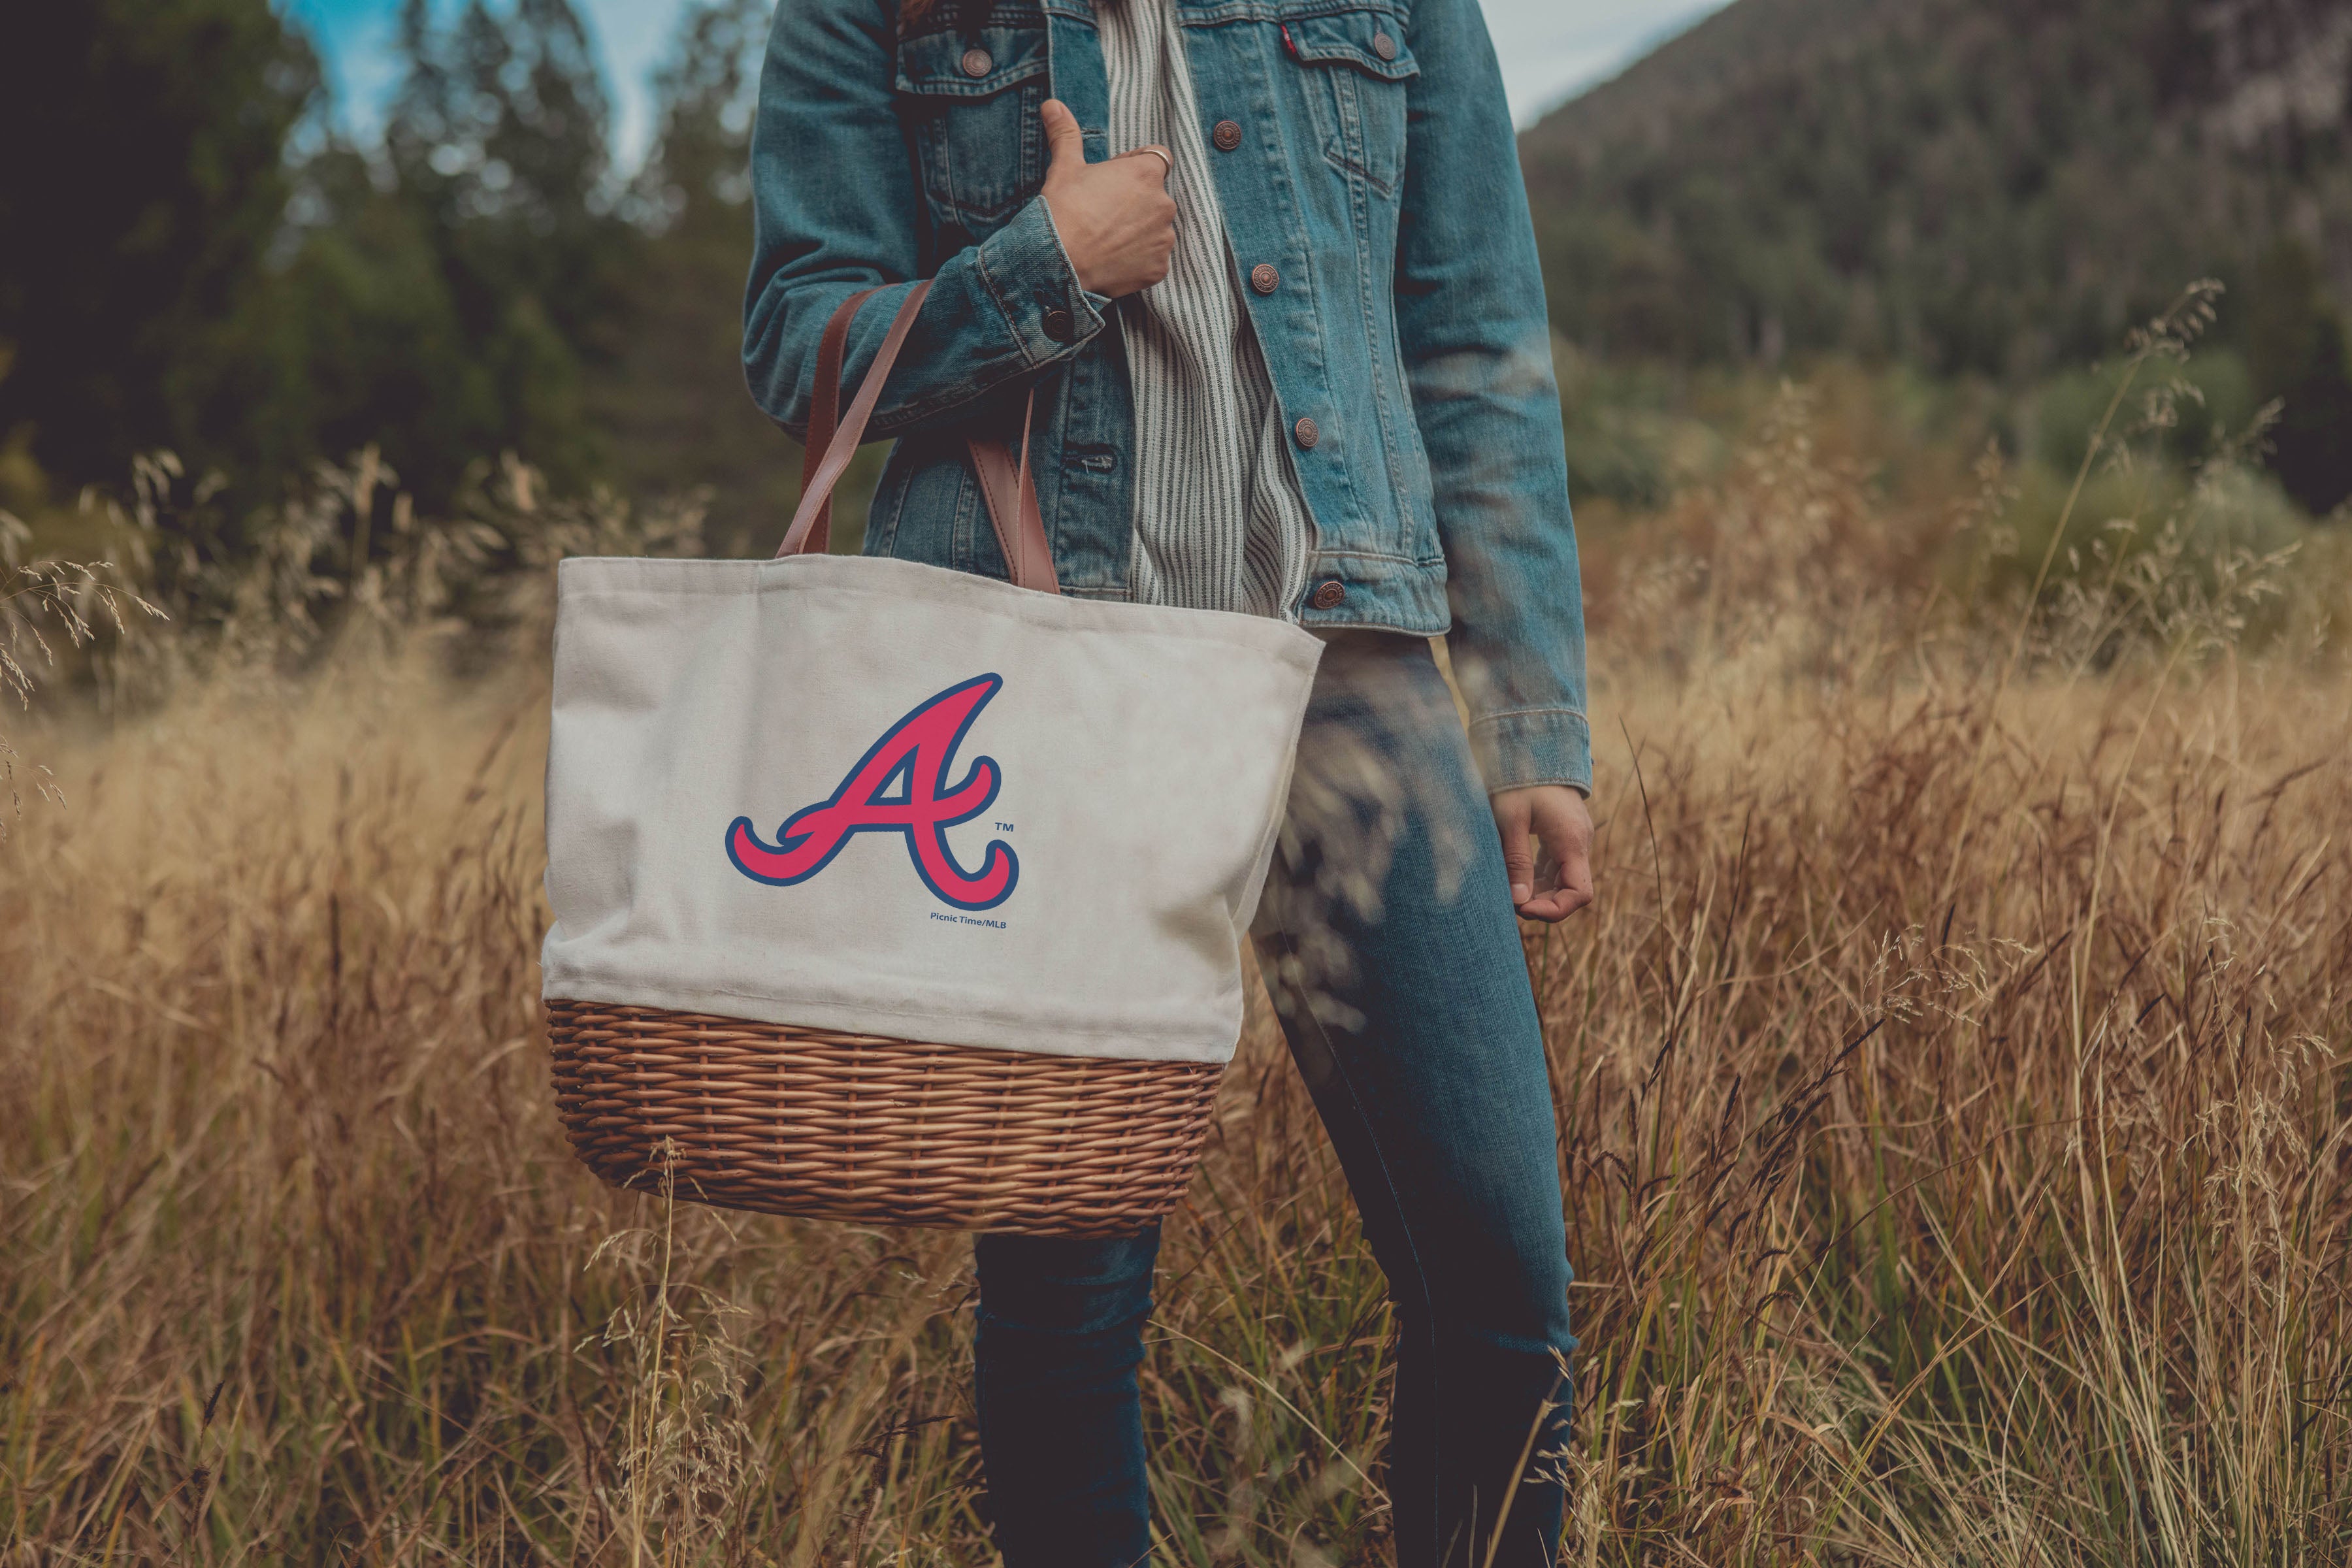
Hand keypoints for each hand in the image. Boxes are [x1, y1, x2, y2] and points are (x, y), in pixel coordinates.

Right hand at [1039, 98, 1175, 297]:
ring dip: (1138, 231)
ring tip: (1105, 238)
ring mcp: (1164, 239)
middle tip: (1101, 213)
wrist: (1057, 263)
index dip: (1134, 167)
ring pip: (1155, 229)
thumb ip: (1066, 133)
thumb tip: (1052, 104)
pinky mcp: (1159, 269)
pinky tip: (1112, 259)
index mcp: (1147, 173)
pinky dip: (1138, 259)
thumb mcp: (1064, 167)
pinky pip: (1153, 259)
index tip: (1111, 180)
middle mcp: (1164, 204)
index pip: (1157, 159)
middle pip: (1155, 197)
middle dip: (1135, 202)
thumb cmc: (1062, 210)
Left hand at [1491, 785, 1594, 922]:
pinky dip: (1537, 877)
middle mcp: (1579, 842)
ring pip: (1562, 879)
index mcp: (1571, 841)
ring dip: (1538, 891)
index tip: (1523, 909)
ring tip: (1508, 891)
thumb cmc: (1519, 779)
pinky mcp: (1563, 834)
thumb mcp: (1511, 819)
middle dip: (1542, 903)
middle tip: (1509, 903)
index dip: (1554, 910)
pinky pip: (1555, 866)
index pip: (1579, 893)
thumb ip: (1516, 860)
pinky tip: (1515, 877)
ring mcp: (1573, 838)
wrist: (1533, 746)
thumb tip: (1518, 901)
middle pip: (1571, 890)